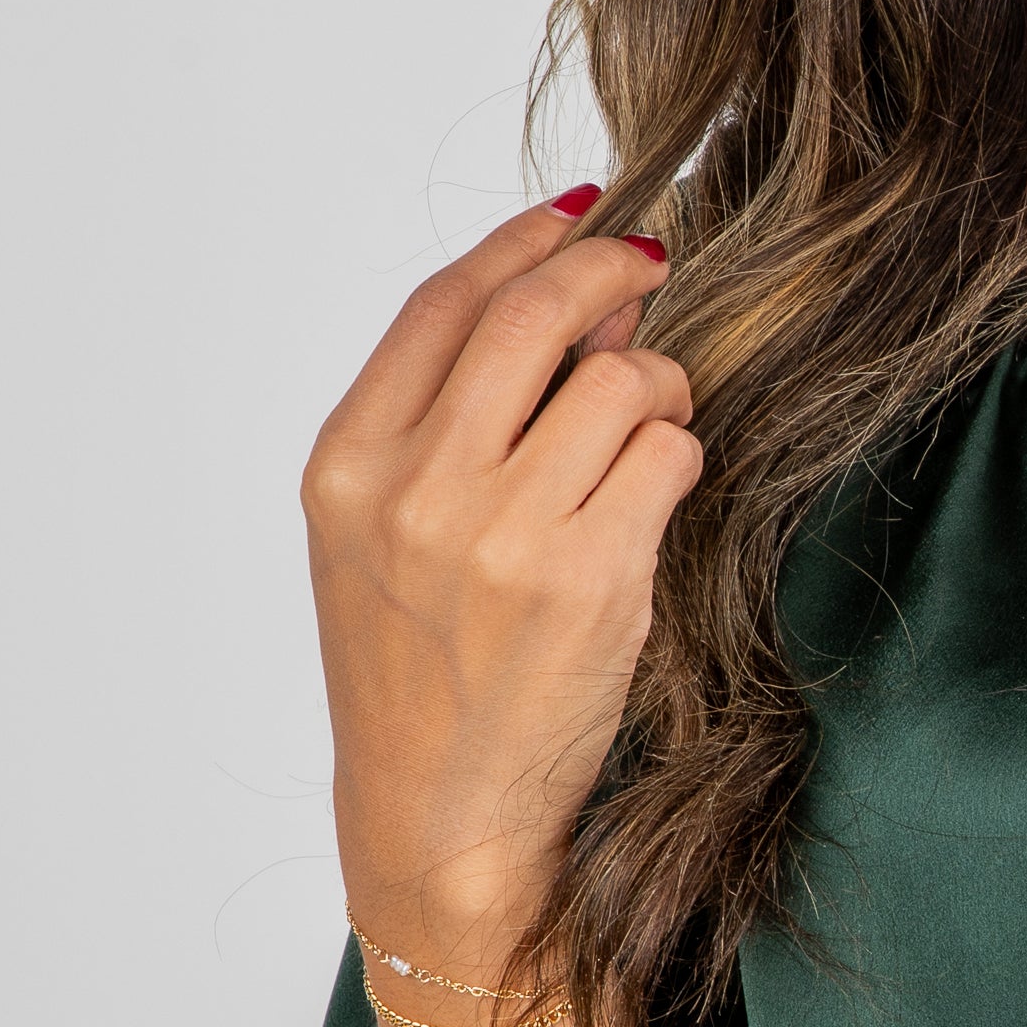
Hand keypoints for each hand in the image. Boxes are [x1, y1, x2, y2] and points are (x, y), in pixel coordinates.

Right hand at [303, 193, 698, 971]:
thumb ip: (456, 419)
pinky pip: (667, 454)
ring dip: (656, 385)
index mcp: (348, 465)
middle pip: (534, 315)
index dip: (522, 243)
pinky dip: (678, 457)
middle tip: (652, 266)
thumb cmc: (420, 672)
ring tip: (648, 431)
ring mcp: (501, 533)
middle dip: (611, 270)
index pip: (442, 303)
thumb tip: (586, 304)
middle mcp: (414, 489)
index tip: (578, 215)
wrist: (437, 811)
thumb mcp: (384, 536)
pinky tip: (657, 496)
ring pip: (619, 380)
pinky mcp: (589, 579)